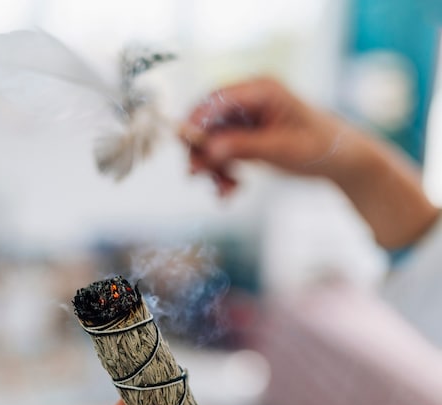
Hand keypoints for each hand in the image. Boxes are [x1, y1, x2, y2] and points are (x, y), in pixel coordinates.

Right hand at [179, 77, 438, 247]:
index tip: (186, 147)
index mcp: (261, 90)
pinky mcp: (245, 136)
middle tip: (197, 177)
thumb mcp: (280, 149)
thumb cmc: (319, 148)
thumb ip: (242, 147)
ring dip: (213, 168)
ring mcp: (246, 119)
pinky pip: (222, 154)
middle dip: (203, 151)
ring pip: (212, 142)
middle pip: (208, 121)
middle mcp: (249, 100)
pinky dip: (222, 173)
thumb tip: (208, 151)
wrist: (340, 160)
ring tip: (225, 192)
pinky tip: (230, 191)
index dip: (196, 121)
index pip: (216, 99)